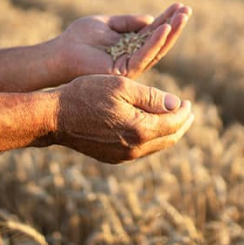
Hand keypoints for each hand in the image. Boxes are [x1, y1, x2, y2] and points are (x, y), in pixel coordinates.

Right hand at [48, 75, 193, 163]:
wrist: (55, 117)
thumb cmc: (87, 94)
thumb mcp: (122, 86)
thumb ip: (152, 97)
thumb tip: (176, 104)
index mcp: (140, 129)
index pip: (174, 123)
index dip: (184, 112)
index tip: (188, 102)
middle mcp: (135, 148)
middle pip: (169, 138)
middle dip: (181, 124)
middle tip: (188, 112)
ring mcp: (123, 156)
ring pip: (156, 146)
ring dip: (168, 132)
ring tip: (173, 119)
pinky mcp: (113, 157)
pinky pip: (141, 150)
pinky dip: (152, 138)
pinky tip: (150, 128)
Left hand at [57, 3, 191, 78]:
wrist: (60, 53)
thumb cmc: (79, 38)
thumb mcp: (107, 23)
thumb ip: (128, 21)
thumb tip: (151, 19)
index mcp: (130, 46)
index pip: (153, 32)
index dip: (167, 19)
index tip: (180, 5)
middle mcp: (133, 57)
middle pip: (160, 42)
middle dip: (174, 26)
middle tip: (187, 10)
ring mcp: (130, 66)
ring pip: (156, 49)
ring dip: (170, 32)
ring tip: (182, 17)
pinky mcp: (124, 71)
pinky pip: (144, 55)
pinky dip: (154, 42)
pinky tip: (164, 28)